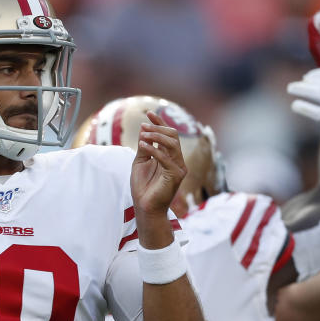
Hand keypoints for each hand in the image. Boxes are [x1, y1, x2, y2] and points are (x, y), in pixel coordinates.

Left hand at [130, 112, 186, 240]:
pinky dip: (154, 150)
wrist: (145, 208)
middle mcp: (177, 160)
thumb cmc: (142, 188)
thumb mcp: (140, 162)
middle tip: (143, 126)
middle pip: (173, 136)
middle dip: (158, 128)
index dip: (159, 122)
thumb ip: (144, 147)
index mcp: (169, 156)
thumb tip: (144, 130)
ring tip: (143, 135)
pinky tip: (143, 146)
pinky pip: (166, 158)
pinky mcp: (176, 175)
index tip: (149, 113)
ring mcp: (178, 168)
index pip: (168, 135)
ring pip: (172, 144)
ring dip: (156, 136)